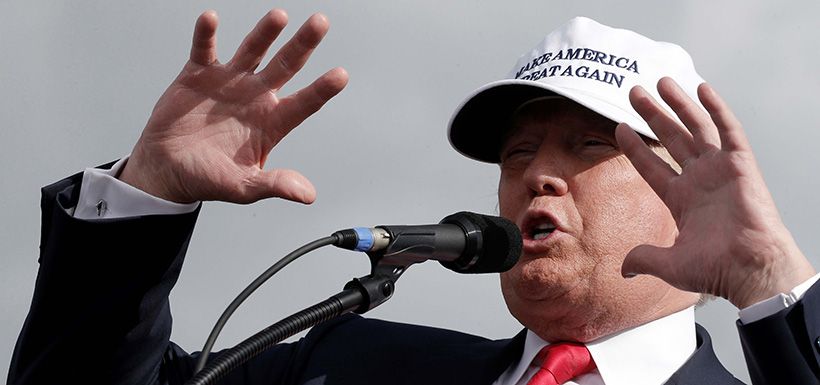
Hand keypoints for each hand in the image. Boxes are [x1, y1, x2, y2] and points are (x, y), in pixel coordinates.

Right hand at [119, 10, 347, 203]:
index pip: (304, 103)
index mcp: (271, 122)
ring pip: (252, 50)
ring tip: (279, 16)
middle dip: (303, 45)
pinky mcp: (198, 74)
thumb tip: (308, 195)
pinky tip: (211, 19)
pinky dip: (207, 34)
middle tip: (320, 23)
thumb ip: (275, 185)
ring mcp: (229, 82)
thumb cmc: (208, 178)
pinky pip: (204, 49)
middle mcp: (255, 97)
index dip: (322, 90)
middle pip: (285, 66)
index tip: (341, 75)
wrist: (167, 169)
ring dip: (265, 33)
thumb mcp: (243, 187)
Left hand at [616, 77, 815, 308]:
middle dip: (652, 114)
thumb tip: (623, 268)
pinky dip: (717, 109)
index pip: (652, 165)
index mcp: (681, 199)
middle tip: (634, 91)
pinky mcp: (741, 165)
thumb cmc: (717, 270)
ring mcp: (719, 170)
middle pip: (670, 138)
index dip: (635, 146)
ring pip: (696, 127)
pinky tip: (702, 88)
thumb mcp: (670, 264)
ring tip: (660, 81)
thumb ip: (644, 258)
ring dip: (679, 103)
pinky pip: (729, 130)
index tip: (618, 126)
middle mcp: (698, 180)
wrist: (751, 269)